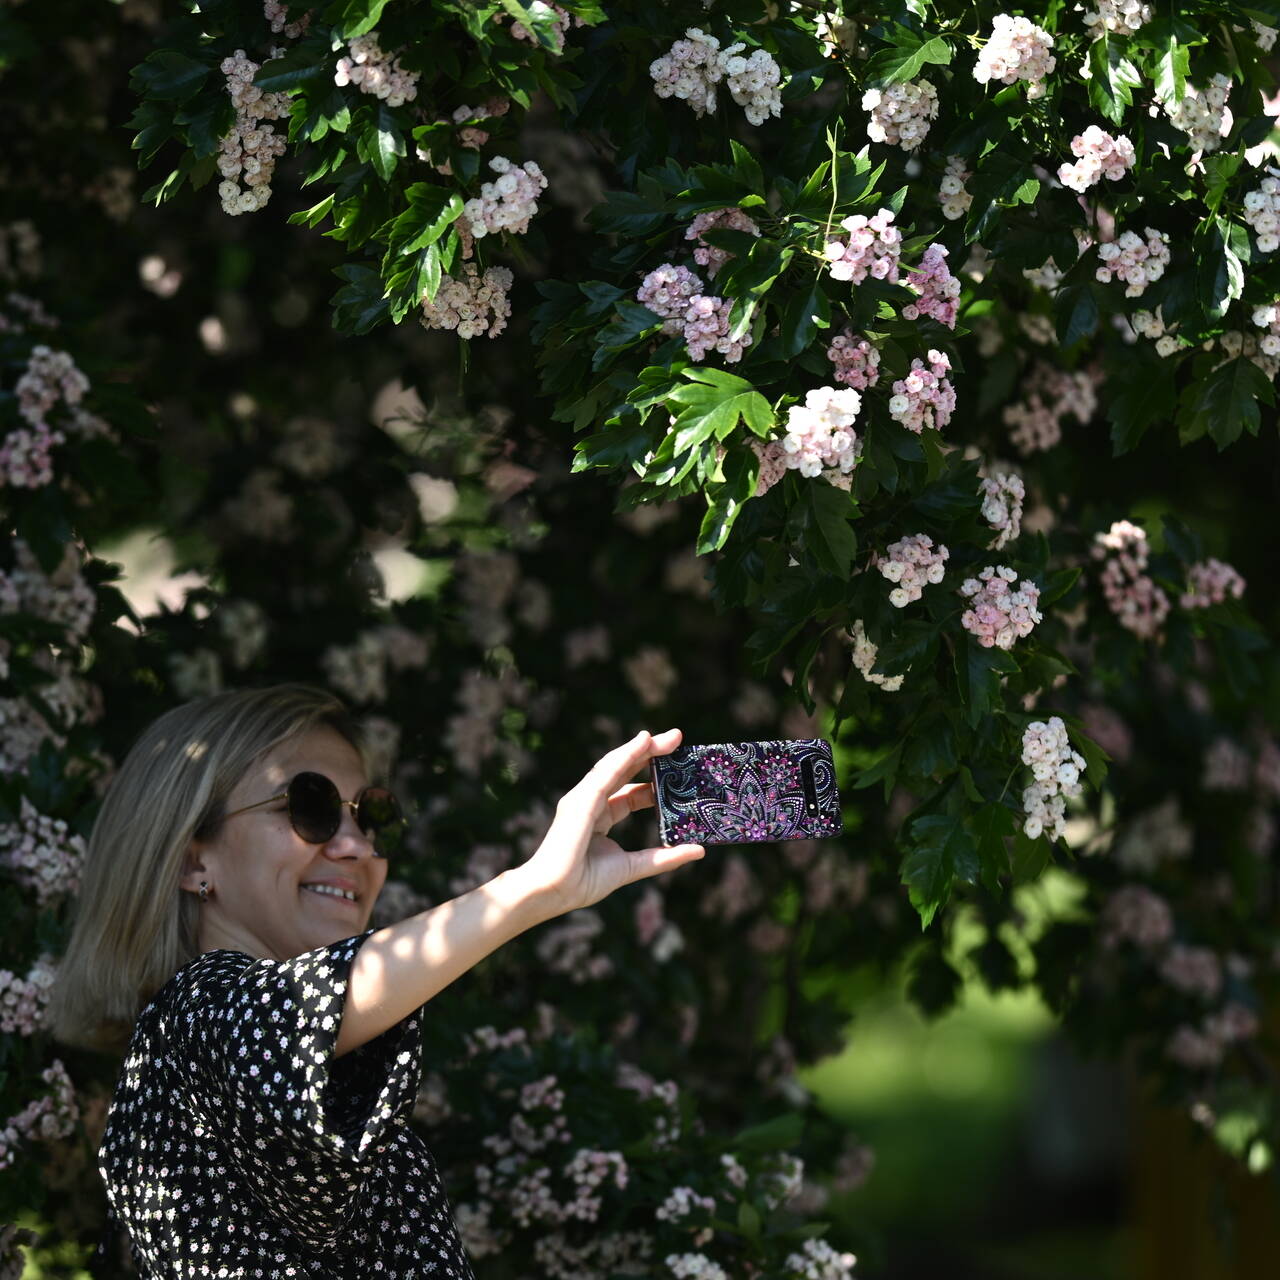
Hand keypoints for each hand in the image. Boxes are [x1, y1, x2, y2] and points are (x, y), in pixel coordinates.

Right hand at [516, 728, 704, 916]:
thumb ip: (663, 858)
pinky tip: (644, 743)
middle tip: (677, 737)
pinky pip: (607, 773)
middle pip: (624, 771)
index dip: (653, 780)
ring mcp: (583, 798)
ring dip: (642, 748)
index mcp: (600, 816)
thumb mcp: (633, 866)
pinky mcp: (580, 799)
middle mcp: (591, 802)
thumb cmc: (584, 882)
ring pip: (616, 765)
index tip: (678, 769)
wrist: (553, 891)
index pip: (630, 791)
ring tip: (669, 737)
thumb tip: (699, 850)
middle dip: (650, 753)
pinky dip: (626, 755)